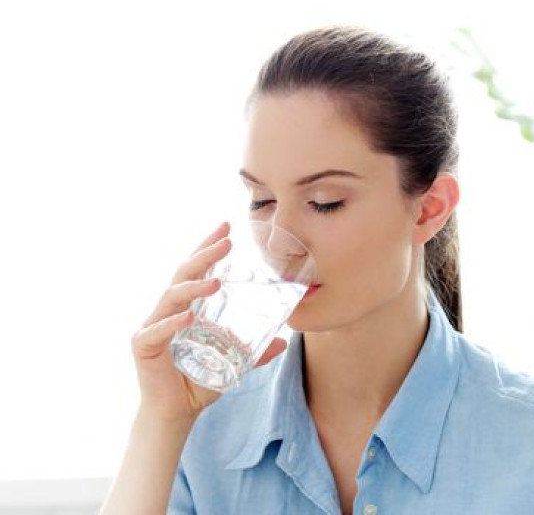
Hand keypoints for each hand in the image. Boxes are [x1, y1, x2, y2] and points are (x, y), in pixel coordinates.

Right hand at [131, 222, 285, 422]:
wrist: (176, 412)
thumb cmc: (198, 382)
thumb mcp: (233, 363)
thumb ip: (255, 351)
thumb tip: (284, 341)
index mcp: (186, 308)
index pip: (196, 271)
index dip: (209, 248)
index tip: (227, 228)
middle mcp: (167, 311)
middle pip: (184, 274)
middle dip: (205, 255)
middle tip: (227, 240)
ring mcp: (153, 326)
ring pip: (171, 298)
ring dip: (194, 288)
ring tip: (217, 281)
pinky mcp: (143, 346)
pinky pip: (157, 331)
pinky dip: (172, 324)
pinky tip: (188, 318)